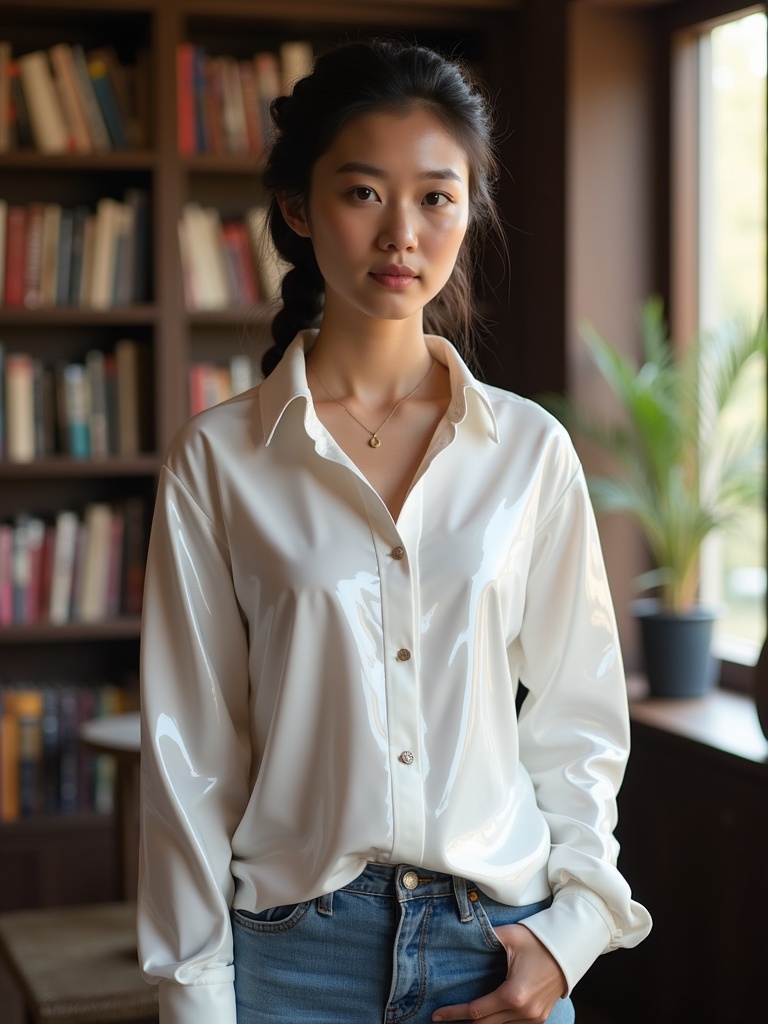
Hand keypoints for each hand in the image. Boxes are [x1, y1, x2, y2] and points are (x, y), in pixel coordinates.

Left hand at [431, 923, 566, 1022]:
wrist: (570, 948)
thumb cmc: (539, 940)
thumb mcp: (509, 936)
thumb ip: (485, 937)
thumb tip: (463, 932)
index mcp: (513, 995)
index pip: (476, 1011)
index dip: (454, 1014)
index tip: (436, 1015)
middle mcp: (524, 1012)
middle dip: (463, 1023)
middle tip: (444, 1018)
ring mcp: (534, 1018)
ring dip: (482, 1023)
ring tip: (463, 1018)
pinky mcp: (540, 1018)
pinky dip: (498, 1022)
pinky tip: (487, 1017)